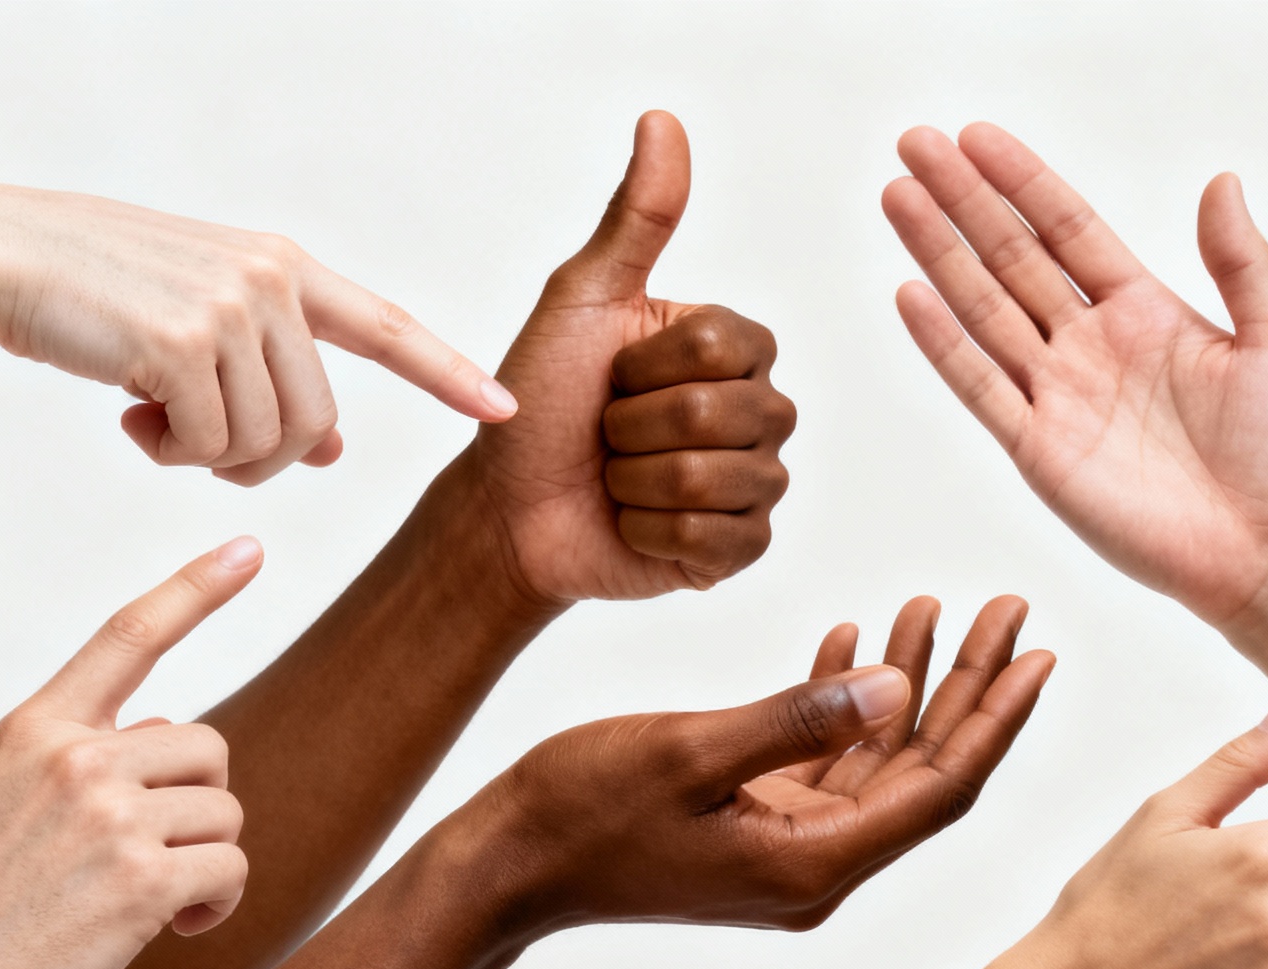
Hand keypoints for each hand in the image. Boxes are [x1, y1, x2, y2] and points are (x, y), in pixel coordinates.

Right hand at [0, 184, 514, 484]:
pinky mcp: (183, 345)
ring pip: (266, 441)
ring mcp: (230, 309)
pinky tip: (131, 418)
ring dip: (209, 457)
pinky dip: (170, 453)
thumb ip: (275, 369)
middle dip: (262, 457)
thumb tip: (334, 449)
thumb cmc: (101, 295)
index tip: (506, 408)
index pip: (386, 326)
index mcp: (284, 267)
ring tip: (156, 421)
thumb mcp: (206, 320)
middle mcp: (270, 281)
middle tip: (196, 444)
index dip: (448, 372)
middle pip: (314, 420)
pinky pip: (207, 446)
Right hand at [0, 540, 258, 968]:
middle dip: (197, 802)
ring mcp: (111, 818)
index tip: (248, 549)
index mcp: (37, 728)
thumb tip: (164, 730)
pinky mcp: (143, 881)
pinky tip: (173, 926)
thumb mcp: (1, 795)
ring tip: (144, 897)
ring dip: (203, 859)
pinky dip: (216, 904)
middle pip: (208, 747)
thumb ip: (78, 753)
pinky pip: (231, 870)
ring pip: (225, 812)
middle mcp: (76, 758)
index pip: (129, 636)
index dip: (197, 588)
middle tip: (148, 853)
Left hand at [471, 111, 794, 606]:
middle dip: (633, 428)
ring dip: (635, 482)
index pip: (723, 344)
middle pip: (721, 413)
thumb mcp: (580, 302)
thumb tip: (662, 121)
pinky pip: (716, 538)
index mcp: (732, 346)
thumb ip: (635, 219)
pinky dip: (651, 532)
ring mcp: (756, 481)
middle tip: (606, 434)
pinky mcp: (740, 548)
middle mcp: (759, 409)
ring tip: (615, 478)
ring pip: (716, 478)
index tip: (611, 374)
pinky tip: (633, 524)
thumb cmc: (540, 401)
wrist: (508, 507)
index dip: (645, 366)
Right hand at [477, 597, 1053, 930]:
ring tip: (934, 605)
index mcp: (816, 862)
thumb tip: (898, 691)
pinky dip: (840, 700)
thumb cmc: (583, 810)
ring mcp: (784, 846)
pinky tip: (853, 639)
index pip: (938, 788)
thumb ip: (797, 721)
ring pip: (874, 757)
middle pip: (919, 768)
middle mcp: (815, 864)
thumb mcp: (692, 753)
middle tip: (1006, 610)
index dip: (994, 719)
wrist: (504, 865)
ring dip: (906, 684)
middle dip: (967, 687)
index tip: (1037, 653)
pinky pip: (821, 759)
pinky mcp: (752, 824)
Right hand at [882, 123, 1267, 621]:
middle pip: (1011, 257)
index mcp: (1146, 313)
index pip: (1068, 230)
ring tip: (896, 196)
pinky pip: (982, 388)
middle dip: (961, 201)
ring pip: (984, 310)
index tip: (974, 137)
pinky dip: (944, 343)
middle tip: (913, 144)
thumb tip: (1221, 180)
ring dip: (939, 253)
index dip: (1022, 182)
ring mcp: (1060, 398)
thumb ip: (1241, 263)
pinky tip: (910, 294)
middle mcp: (1092, 348)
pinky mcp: (1042, 453)